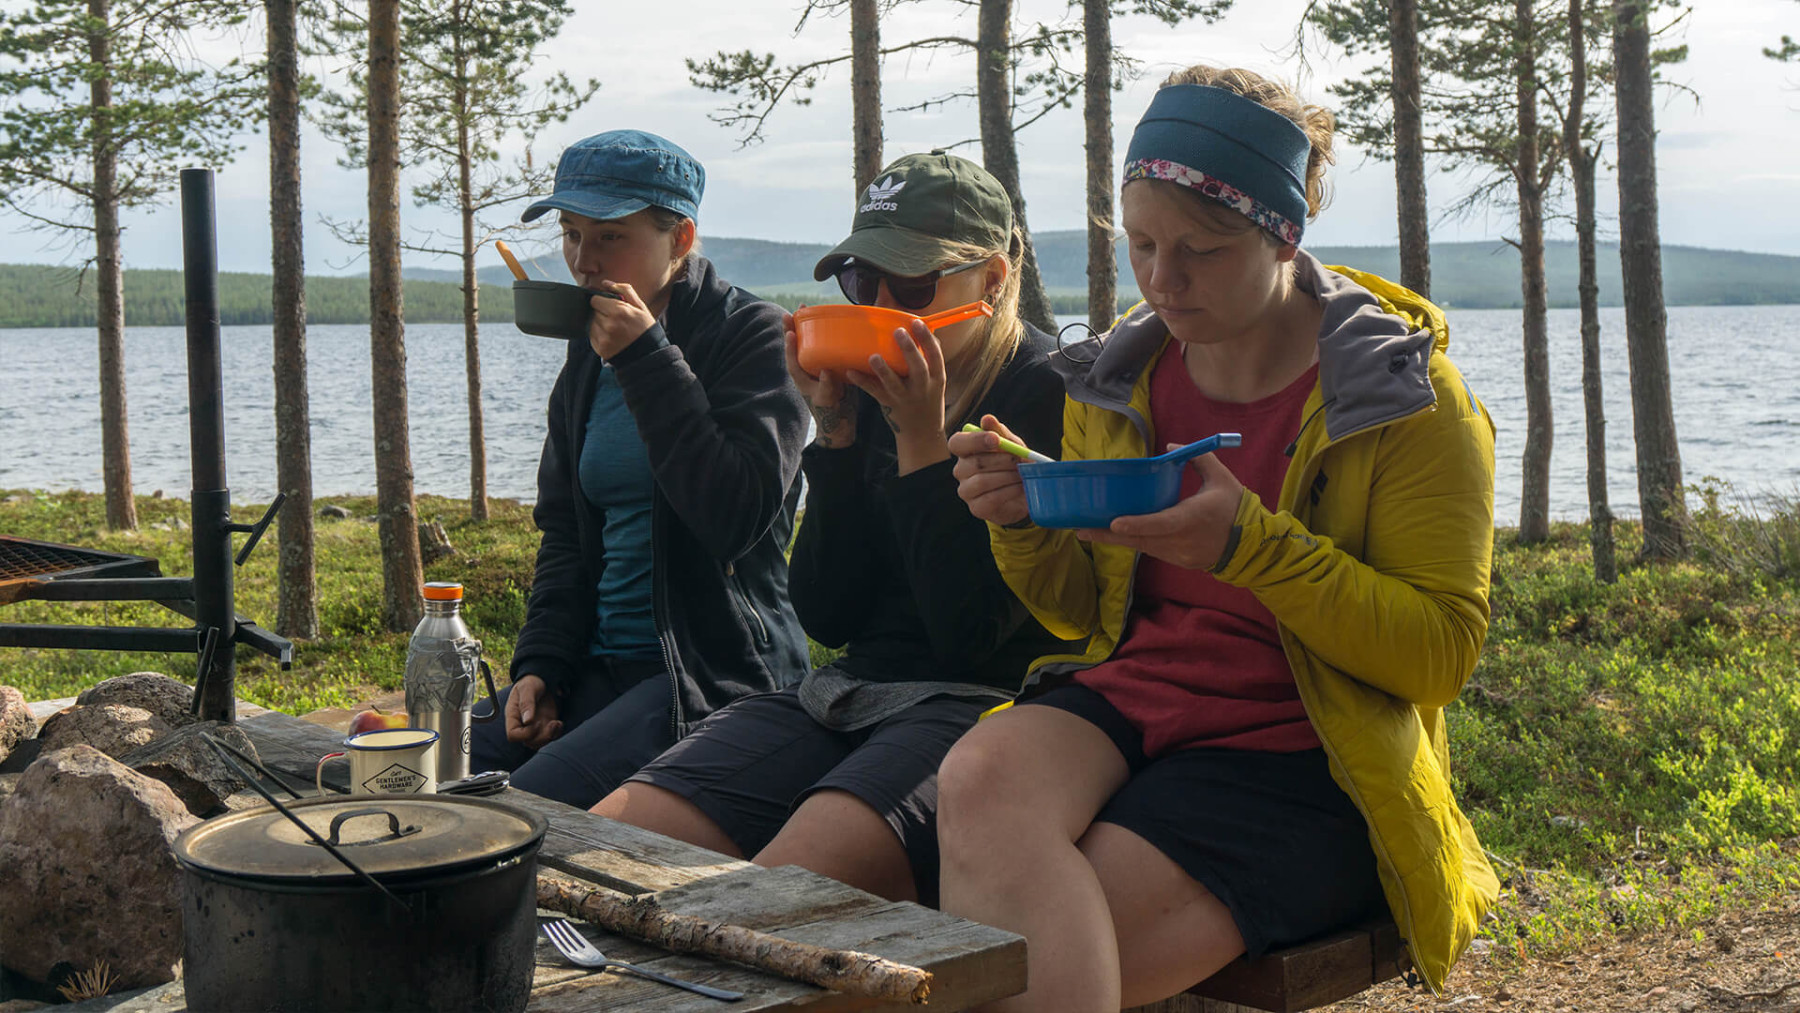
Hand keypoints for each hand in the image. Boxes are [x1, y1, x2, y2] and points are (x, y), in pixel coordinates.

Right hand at [504, 674, 562, 749]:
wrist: (542, 678)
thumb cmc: (531, 682)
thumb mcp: (528, 688)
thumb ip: (527, 703)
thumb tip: (527, 721)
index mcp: (513, 716)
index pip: (513, 735)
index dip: (525, 734)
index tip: (536, 723)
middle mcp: (523, 724)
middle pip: (528, 742)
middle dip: (541, 737)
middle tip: (552, 724)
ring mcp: (535, 726)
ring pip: (539, 743)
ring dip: (550, 736)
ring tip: (557, 723)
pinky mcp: (546, 725)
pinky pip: (549, 737)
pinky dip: (556, 733)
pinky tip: (559, 723)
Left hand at [586, 281, 658, 359]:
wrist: (648, 355)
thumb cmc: (645, 329)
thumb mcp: (640, 307)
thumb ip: (624, 290)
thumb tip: (605, 283)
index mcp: (619, 311)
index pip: (595, 300)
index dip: (602, 302)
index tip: (609, 306)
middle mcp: (609, 325)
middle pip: (593, 312)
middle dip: (602, 313)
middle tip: (615, 320)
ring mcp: (604, 338)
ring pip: (591, 324)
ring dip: (599, 324)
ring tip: (614, 330)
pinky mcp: (600, 349)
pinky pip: (591, 336)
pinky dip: (599, 335)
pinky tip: (611, 338)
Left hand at [783, 313, 856, 447]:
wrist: (842, 421)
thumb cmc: (831, 413)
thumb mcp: (828, 400)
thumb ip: (826, 388)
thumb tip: (825, 371)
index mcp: (802, 378)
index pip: (791, 359)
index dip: (789, 346)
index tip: (789, 332)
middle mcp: (808, 370)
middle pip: (798, 346)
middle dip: (794, 328)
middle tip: (796, 309)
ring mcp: (818, 367)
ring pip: (809, 344)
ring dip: (808, 328)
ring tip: (808, 310)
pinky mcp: (830, 366)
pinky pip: (824, 348)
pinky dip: (825, 336)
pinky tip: (831, 324)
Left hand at [846, 318, 948, 474]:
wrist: (922, 433)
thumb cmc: (927, 400)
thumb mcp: (934, 382)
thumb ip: (928, 360)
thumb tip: (923, 330)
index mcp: (936, 378)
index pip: (936, 356)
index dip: (927, 339)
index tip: (917, 323)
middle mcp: (922, 388)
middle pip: (917, 367)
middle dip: (908, 350)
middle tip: (898, 332)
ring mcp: (905, 398)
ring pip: (894, 383)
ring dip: (883, 370)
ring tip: (873, 357)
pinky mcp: (890, 405)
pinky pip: (875, 392)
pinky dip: (863, 382)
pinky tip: (851, 372)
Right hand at [950, 414, 1031, 526]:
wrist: (1023, 492)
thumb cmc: (1012, 464)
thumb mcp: (1011, 446)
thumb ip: (1001, 433)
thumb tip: (987, 419)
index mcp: (965, 451)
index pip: (957, 443)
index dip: (975, 440)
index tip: (996, 439)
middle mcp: (960, 470)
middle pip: (974, 463)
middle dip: (1001, 460)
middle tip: (1019, 460)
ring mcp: (966, 491)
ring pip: (981, 481)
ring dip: (1006, 476)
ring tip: (1022, 474)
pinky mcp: (976, 508)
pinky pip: (990, 498)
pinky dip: (1009, 491)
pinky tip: (1020, 487)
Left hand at [1077, 448, 1244, 569]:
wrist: (1252, 544)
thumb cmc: (1236, 507)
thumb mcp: (1221, 479)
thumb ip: (1198, 459)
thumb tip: (1169, 447)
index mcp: (1192, 518)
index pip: (1161, 524)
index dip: (1137, 524)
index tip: (1114, 523)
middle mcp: (1182, 540)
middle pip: (1141, 540)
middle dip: (1109, 536)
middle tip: (1081, 529)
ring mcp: (1179, 554)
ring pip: (1142, 547)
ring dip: (1116, 541)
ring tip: (1088, 532)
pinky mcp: (1178, 561)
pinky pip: (1152, 550)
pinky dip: (1134, 542)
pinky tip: (1114, 536)